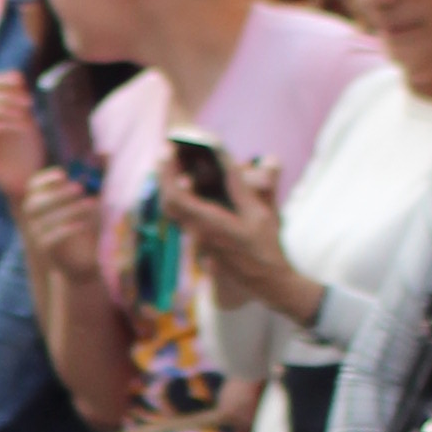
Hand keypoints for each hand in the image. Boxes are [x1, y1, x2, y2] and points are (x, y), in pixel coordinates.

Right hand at [0, 73, 45, 197]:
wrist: (29, 180)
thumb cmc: (30, 149)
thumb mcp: (28, 118)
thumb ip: (19, 98)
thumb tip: (14, 75)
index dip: (0, 80)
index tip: (21, 83)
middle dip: (5, 95)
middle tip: (29, 104)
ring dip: (2, 108)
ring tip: (25, 116)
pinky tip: (21, 128)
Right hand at [18, 171, 103, 297]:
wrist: (83, 262)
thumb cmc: (87, 226)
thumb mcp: (93, 199)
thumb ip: (97, 177)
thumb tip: (107, 153)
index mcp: (41, 202)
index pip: (32, 187)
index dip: (45, 179)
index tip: (63, 173)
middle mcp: (34, 218)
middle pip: (35, 203)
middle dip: (57, 194)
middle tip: (80, 187)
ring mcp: (37, 235)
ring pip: (45, 220)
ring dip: (69, 209)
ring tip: (93, 204)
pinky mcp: (46, 250)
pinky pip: (51, 238)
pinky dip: (67, 229)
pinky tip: (84, 224)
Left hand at [173, 156, 303, 319]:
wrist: (265, 280)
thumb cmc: (266, 247)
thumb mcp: (259, 213)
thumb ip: (240, 186)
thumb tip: (225, 158)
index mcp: (209, 225)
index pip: (176, 196)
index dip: (168, 172)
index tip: (167, 151)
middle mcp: (196, 233)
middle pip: (168, 200)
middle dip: (165, 174)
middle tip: (167, 151)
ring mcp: (196, 238)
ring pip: (172, 209)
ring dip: (170, 184)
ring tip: (174, 162)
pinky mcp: (199, 241)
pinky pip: (181, 216)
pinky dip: (179, 196)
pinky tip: (187, 183)